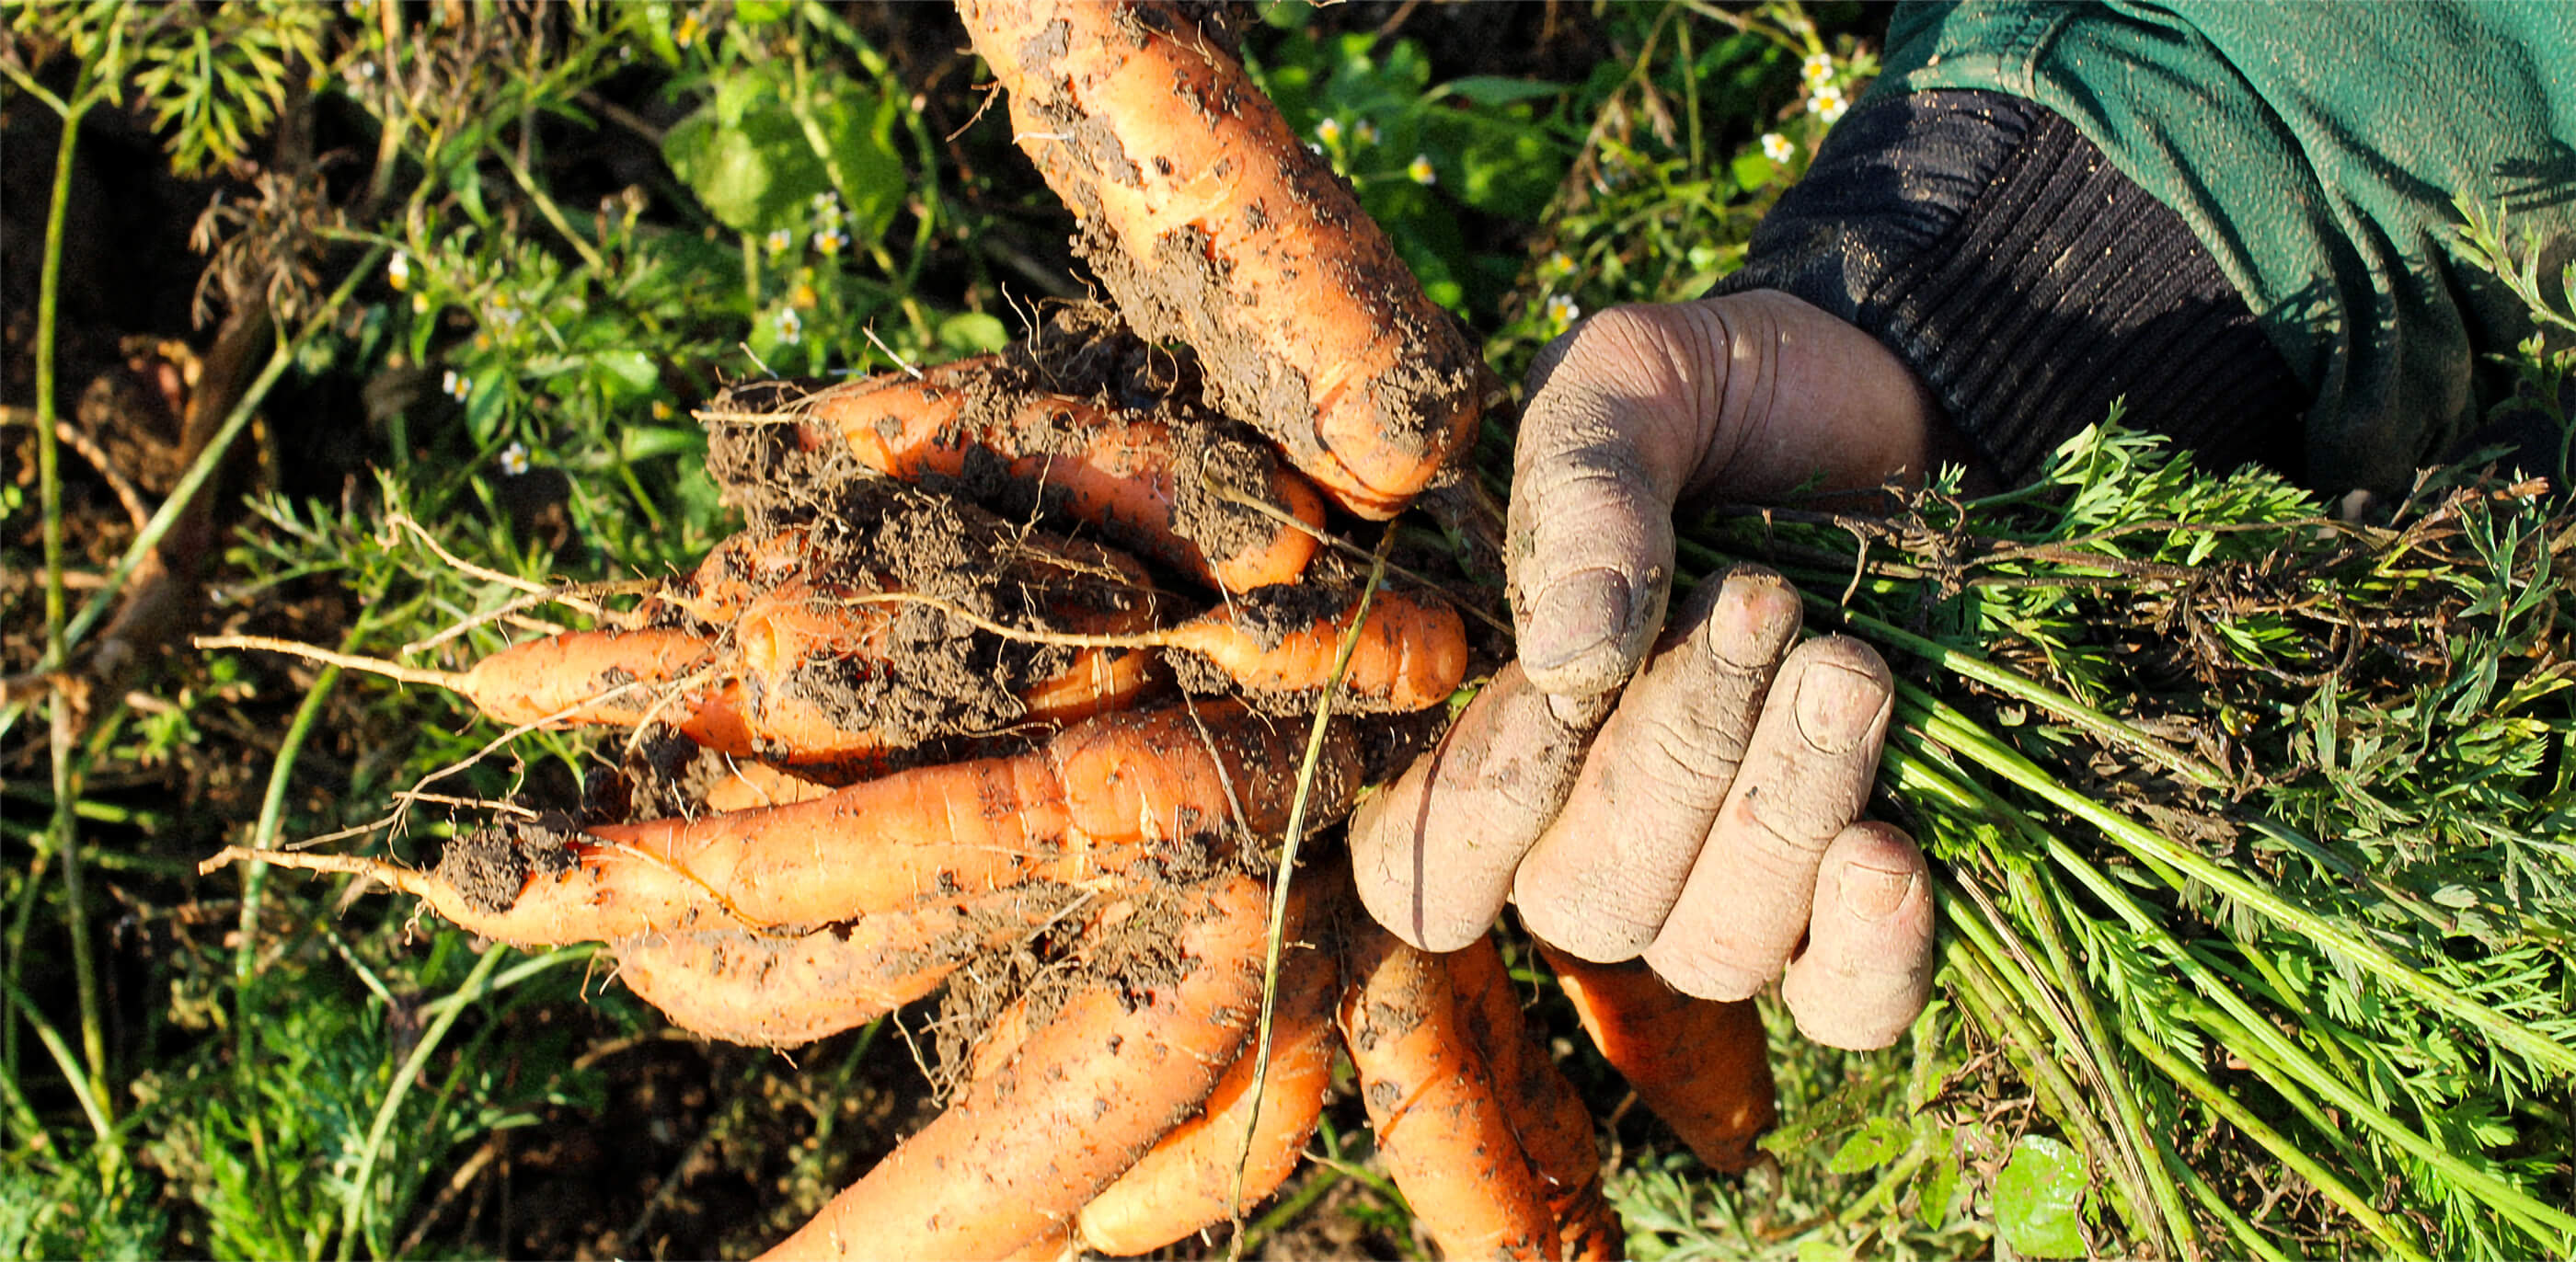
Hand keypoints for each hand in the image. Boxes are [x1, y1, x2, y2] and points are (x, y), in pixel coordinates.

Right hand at [1352, 290, 1940, 1049]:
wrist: (1914, 390)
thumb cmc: (1740, 397)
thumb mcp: (1633, 383)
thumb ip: (1580, 488)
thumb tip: (1568, 652)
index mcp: (1504, 732)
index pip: (1425, 867)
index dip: (1486, 800)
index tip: (1569, 674)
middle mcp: (1600, 838)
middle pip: (1590, 903)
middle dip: (1675, 759)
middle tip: (1764, 603)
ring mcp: (1733, 885)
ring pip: (1717, 949)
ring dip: (1779, 818)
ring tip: (1850, 672)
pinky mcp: (1864, 901)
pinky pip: (1848, 1010)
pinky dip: (1869, 954)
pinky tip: (1891, 854)